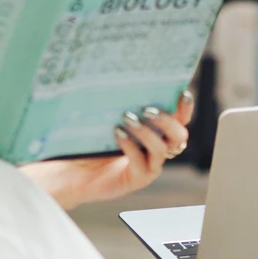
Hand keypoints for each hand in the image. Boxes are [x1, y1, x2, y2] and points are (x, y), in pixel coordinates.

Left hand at [20, 91, 194, 209]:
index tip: (182, 92)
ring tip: (128, 119)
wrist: (72, 169)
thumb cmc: (88, 139)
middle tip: (148, 109)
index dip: (185, 108)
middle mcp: (158, 150)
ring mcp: (150, 166)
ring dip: (147, 132)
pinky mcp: (137, 180)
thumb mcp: (107, 117)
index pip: (180, 119)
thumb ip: (123, 103)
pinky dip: (131, 146)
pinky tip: (118, 133)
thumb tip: (128, 78)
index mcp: (157, 132)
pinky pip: (141, 163)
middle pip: (179, 136)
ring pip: (162, 149)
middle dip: (167, 121)